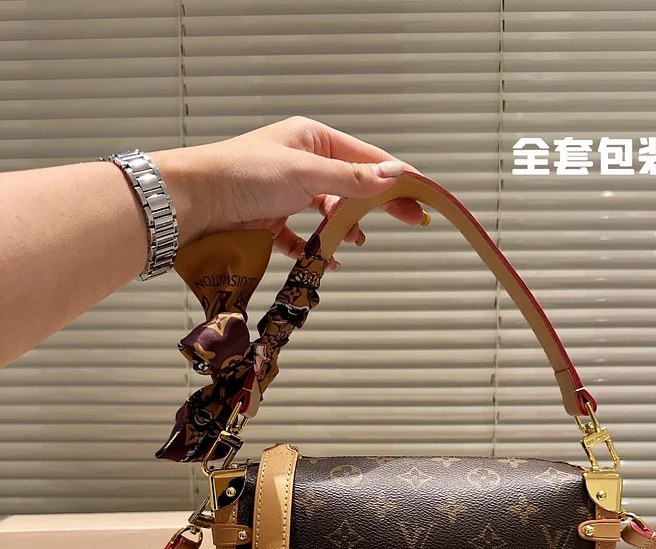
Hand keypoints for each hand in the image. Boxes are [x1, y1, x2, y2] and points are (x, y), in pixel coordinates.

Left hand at [153, 117, 426, 264]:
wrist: (191, 202)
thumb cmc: (241, 174)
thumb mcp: (305, 172)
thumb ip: (351, 179)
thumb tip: (392, 175)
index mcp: (312, 139)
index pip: (366, 157)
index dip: (396, 178)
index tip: (420, 197)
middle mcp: (300, 163)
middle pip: (351, 185)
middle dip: (376, 204)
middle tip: (407, 222)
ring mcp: (285, 193)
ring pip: (328, 212)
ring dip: (343, 227)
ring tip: (354, 241)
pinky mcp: (270, 221)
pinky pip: (302, 237)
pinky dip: (315, 248)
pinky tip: (326, 258)